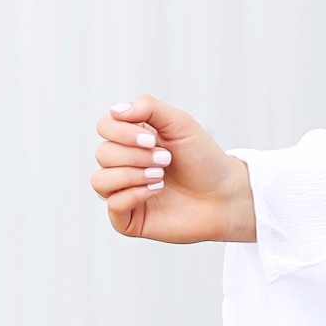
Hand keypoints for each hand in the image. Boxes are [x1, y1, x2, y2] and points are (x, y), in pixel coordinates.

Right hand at [90, 93, 255, 245]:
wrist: (225, 194)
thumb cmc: (203, 159)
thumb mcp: (180, 122)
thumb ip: (148, 107)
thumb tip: (114, 110)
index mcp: (132, 139)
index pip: (104, 127)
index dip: (122, 132)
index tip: (152, 139)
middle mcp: (123, 164)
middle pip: (103, 153)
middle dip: (136, 155)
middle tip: (166, 159)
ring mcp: (124, 192)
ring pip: (100, 180)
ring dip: (132, 175)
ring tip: (160, 176)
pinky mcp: (129, 218)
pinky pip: (112, 205)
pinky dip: (133, 195)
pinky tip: (156, 191)